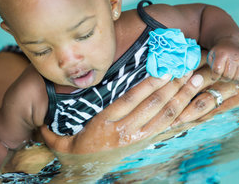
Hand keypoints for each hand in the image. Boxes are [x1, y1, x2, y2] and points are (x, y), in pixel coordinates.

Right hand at [40, 66, 223, 153]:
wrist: (84, 178)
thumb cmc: (73, 156)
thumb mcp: (59, 141)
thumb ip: (51, 128)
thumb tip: (43, 114)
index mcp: (105, 124)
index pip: (132, 98)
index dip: (150, 82)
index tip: (164, 67)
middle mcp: (124, 131)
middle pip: (153, 104)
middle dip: (174, 84)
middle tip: (190, 66)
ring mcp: (137, 139)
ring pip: (163, 115)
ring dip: (181, 96)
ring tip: (196, 79)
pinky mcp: (144, 145)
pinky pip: (166, 129)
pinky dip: (180, 115)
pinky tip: (190, 103)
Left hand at [207, 38, 238, 87]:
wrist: (231, 42)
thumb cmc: (219, 52)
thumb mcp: (211, 55)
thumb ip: (211, 66)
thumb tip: (214, 80)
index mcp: (222, 54)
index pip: (217, 70)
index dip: (214, 76)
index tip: (214, 77)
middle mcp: (234, 57)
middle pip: (228, 76)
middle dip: (223, 79)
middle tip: (221, 76)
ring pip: (238, 78)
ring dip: (232, 80)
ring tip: (228, 77)